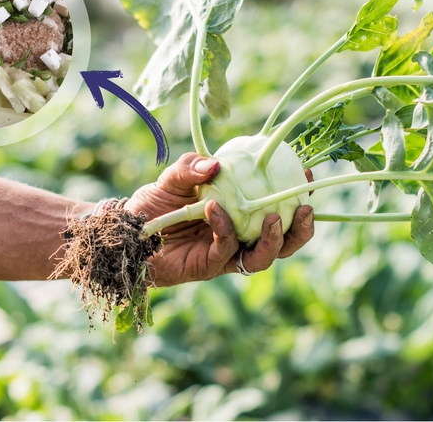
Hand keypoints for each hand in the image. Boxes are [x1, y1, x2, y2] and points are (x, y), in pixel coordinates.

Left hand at [123, 152, 314, 286]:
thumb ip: (191, 166)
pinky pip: (226, 250)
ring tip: (273, 219)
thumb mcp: (173, 178)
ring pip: (264, 256)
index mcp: (241, 212)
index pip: (278, 206)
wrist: (126, 233)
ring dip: (275, 239)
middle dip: (301, 229)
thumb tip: (214, 165)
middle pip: (284, 240)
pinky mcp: (209, 267)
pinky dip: (225, 228)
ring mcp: (226, 253)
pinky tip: (215, 209)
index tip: (306, 174)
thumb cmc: (153, 205)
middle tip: (305, 208)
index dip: (298, 195)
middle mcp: (239, 235)